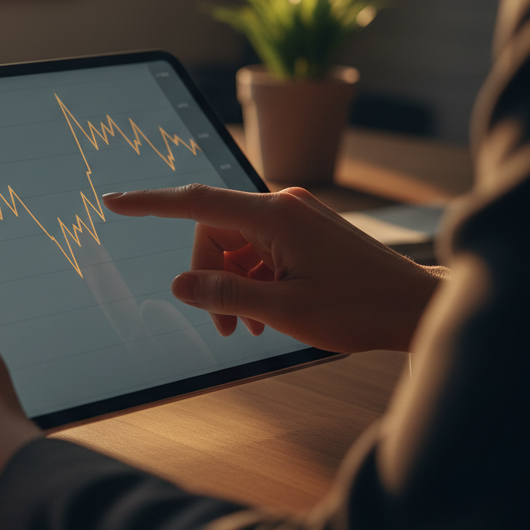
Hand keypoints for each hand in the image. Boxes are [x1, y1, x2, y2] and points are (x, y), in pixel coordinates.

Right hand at [103, 185, 446, 352]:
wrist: (416, 307)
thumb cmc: (359, 308)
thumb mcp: (284, 310)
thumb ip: (226, 294)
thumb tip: (180, 284)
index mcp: (274, 214)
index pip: (196, 202)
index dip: (149, 203)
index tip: (113, 201)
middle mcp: (282, 204)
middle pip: (216, 232)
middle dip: (210, 276)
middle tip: (224, 327)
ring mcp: (296, 215)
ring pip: (238, 244)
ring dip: (235, 283)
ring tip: (250, 327)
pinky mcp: (305, 228)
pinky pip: (261, 248)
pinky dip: (255, 277)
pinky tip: (267, 313)